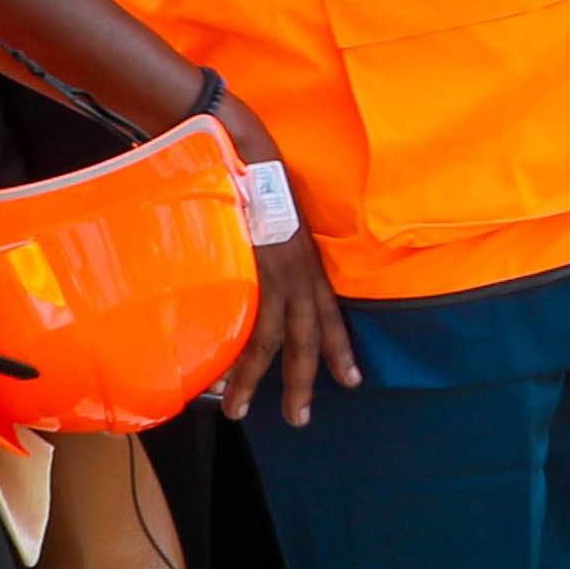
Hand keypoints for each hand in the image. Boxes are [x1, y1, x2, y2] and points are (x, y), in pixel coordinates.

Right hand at [218, 194, 364, 428]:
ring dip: (251, 379)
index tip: (350, 381)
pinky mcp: (246, 268)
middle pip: (304, 339)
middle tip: (299, 419)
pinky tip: (219, 376)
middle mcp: (298, 273)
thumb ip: (271, 260)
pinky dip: (230, 350)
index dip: (339, 350)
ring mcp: (272, 273)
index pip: (330, 316)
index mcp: (307, 266)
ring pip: (269, 339)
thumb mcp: (275, 227)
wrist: (241, 149)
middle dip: (302, 383)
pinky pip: (240, 319)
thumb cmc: (254, 185)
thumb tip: (254, 289)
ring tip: (236, 409)